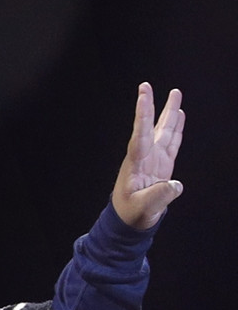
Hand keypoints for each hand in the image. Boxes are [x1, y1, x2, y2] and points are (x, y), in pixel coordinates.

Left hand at [111, 83, 184, 230]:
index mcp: (136, 164)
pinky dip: (177, 129)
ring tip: (175, 94)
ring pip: (163, 131)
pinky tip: (179, 116)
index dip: (143, 116)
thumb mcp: (144, 208)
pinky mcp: (162, 164)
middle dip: (151, 107)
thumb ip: (159, 196)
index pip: (140, 135)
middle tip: (147, 86)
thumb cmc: (132, 215)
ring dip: (169, 113)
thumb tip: (176, 185)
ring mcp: (154, 159)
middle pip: (150, 127)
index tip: (143, 97)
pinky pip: (172, 142)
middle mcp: (144, 157)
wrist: (129, 222)